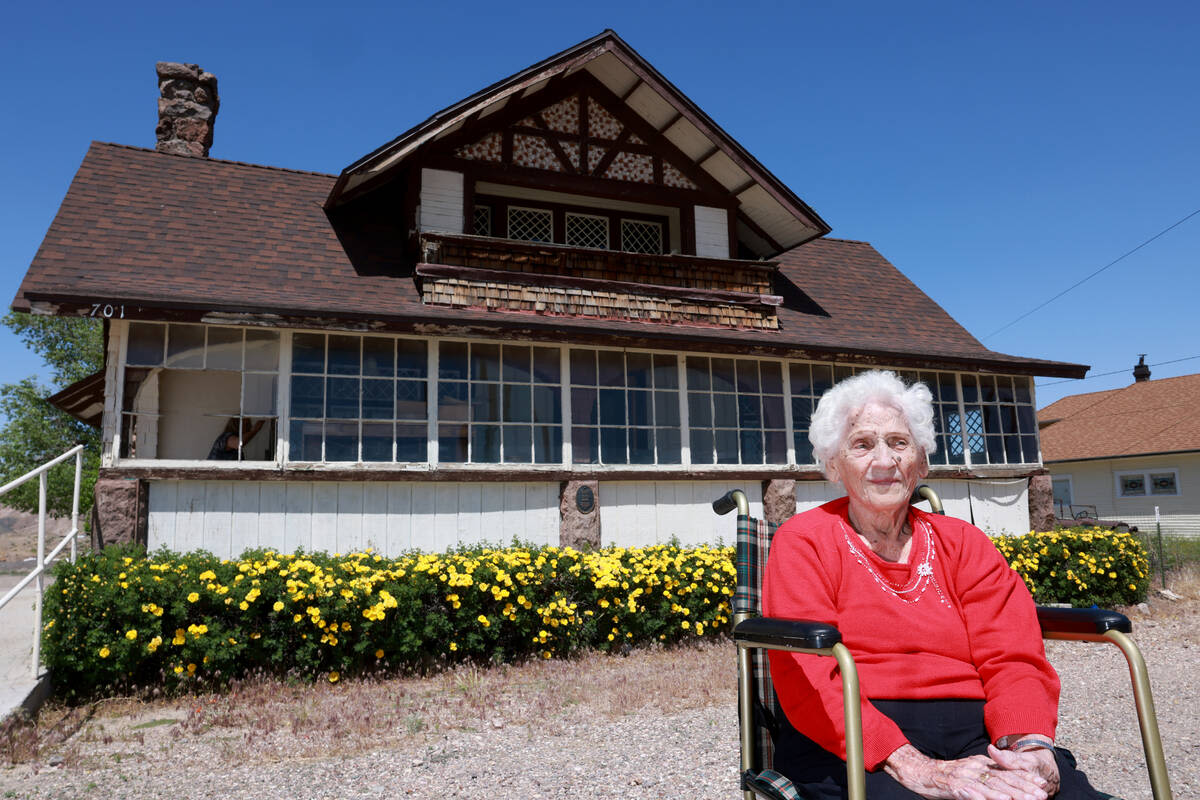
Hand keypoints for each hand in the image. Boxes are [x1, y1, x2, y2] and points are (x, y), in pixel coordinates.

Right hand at [883, 743, 1048, 799]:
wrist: (918, 772)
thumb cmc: (943, 777)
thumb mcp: (967, 772)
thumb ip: (983, 775)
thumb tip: (1003, 783)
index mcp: (979, 764)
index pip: (1006, 772)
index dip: (1025, 779)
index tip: (1042, 785)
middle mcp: (974, 768)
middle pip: (1002, 779)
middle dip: (1024, 788)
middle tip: (1041, 795)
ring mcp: (964, 777)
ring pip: (990, 786)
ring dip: (1009, 794)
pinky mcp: (953, 786)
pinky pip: (971, 792)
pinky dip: (984, 797)